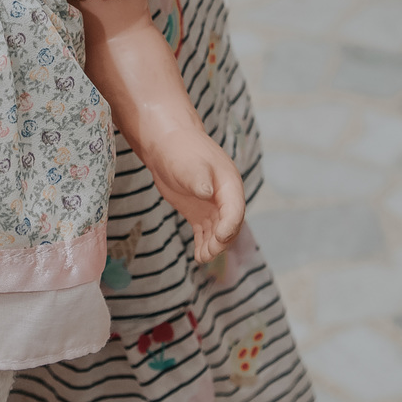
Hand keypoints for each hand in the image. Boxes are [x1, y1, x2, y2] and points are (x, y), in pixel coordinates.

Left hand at [139, 132, 244, 263]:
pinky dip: (203, 243)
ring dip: (212, 246)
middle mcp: (225, 197)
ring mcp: (213, 206)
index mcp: (229, 184)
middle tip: (207, 253)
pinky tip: (198, 255)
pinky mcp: (200, 212)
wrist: (165, 144)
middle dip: (221, 241)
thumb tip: (207, 192)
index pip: (235, 210)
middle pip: (230, 225)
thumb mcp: (188, 164)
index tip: (219, 238)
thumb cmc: (180, 151)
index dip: (229, 226)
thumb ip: (199, 180)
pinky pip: (206, 232)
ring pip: (218, 232)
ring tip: (201, 257)